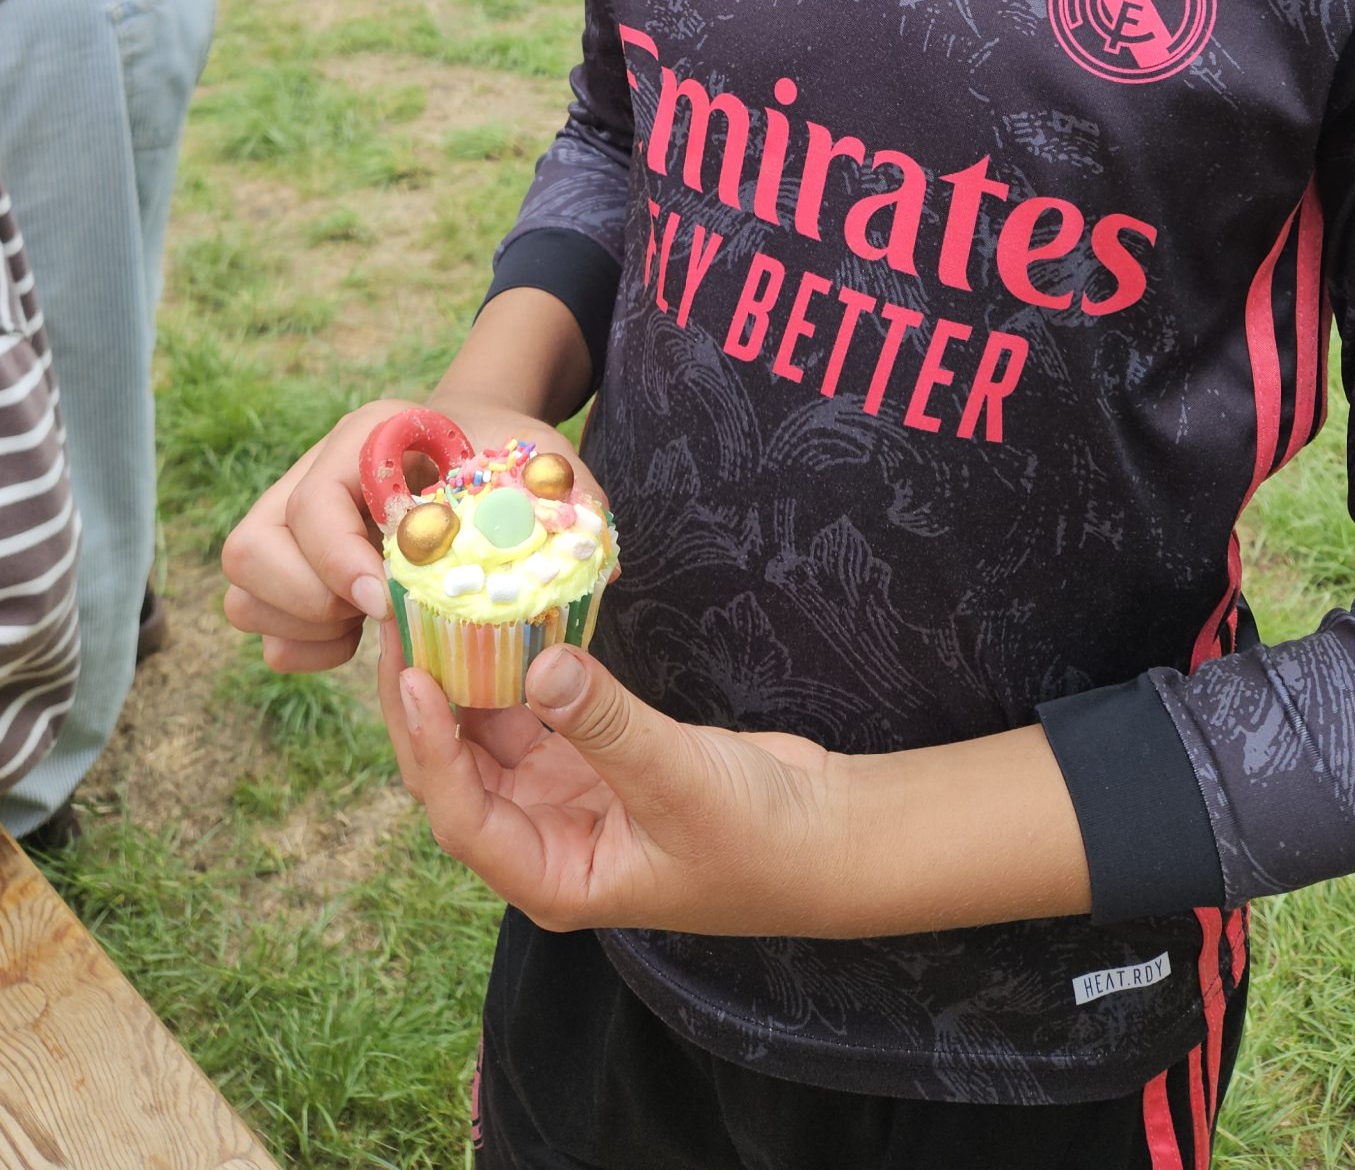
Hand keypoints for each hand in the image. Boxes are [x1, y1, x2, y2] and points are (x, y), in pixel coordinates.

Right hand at [222, 399, 602, 674]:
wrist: (478, 448)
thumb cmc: (513, 462)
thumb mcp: (548, 470)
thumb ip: (567, 504)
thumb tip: (587, 573)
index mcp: (367, 437)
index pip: (314, 500)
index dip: (340, 560)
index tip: (386, 603)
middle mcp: (312, 472)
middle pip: (250, 547)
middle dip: (309, 601)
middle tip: (376, 617)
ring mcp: (288, 520)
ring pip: (242, 588)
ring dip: (300, 626)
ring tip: (367, 627)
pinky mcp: (286, 567)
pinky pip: (255, 621)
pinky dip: (299, 645)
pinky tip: (355, 639)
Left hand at [377, 626, 842, 935]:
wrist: (824, 836)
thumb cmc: (757, 839)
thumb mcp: (680, 780)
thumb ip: (607, 724)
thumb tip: (538, 663)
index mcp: (552, 877)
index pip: (464, 817)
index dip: (429, 748)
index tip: (412, 677)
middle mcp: (543, 840)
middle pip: (457, 771)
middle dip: (425, 701)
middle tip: (402, 620)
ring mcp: (564, 796)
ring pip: (488, 734)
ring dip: (462, 676)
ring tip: (431, 604)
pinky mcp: (589, 755)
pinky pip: (533, 707)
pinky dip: (514, 666)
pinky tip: (498, 615)